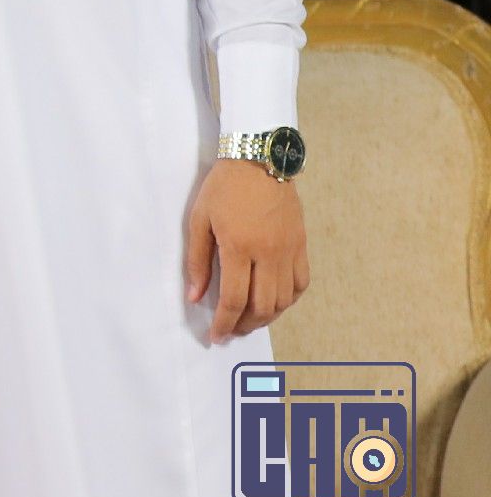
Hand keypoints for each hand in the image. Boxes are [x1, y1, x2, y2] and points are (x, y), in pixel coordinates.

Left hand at [184, 159, 308, 343]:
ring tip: (248, 320)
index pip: (234, 300)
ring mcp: (290, 251)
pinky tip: (273, 302)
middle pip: (262, 306)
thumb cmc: (223, 188)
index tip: (215, 336)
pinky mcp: (302, 246)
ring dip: (267, 317)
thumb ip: (198, 261)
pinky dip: (288, 300)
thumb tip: (195, 297)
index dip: (224, 323)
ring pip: (284, 300)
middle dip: (244, 326)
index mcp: (239, 247)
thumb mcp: (199, 220)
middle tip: (230, 331)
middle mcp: (269, 255)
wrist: (259, 160)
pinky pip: (301, 284)